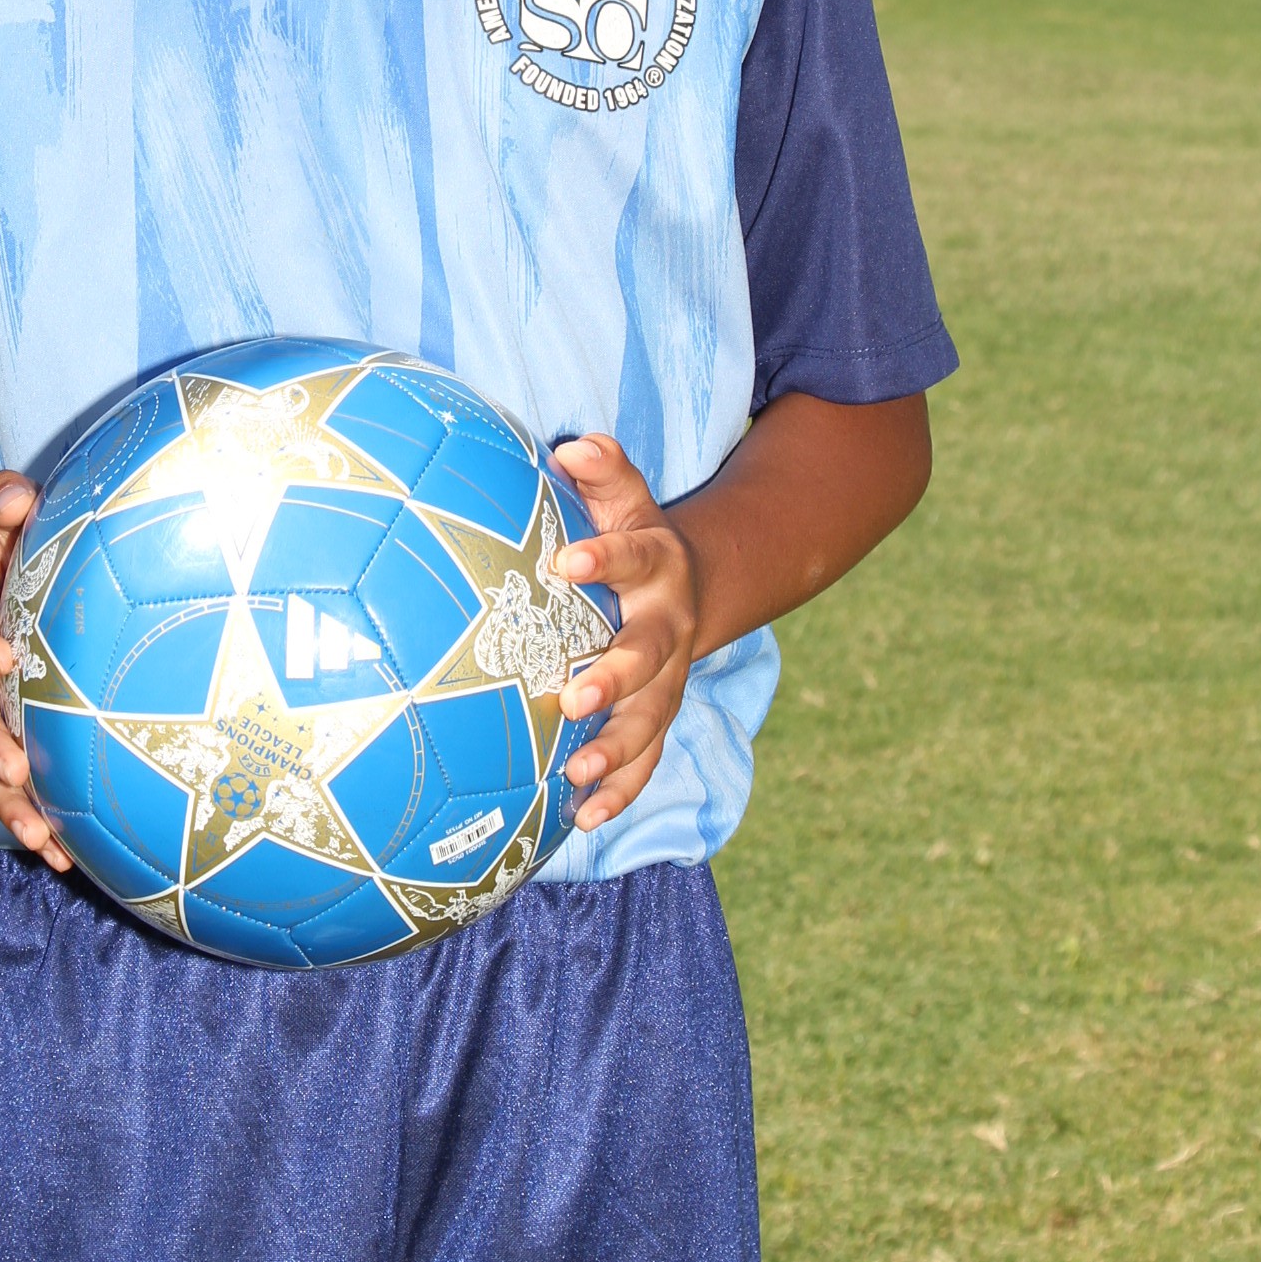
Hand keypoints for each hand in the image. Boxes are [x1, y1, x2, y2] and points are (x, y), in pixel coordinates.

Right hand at [0, 473, 72, 871]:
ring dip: (12, 805)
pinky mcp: (9, 737)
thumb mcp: (3, 516)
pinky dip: (35, 820)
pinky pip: (16, 786)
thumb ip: (5, 503)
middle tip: (13, 770)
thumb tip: (12, 492)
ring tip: (42, 841)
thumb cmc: (11, 547)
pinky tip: (66, 858)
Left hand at [549, 434, 700, 830]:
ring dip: (617, 748)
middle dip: (615, 676)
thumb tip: (573, 444)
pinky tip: (585, 817)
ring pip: (650, 719)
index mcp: (659, 565)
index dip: (604, 556)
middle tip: (572, 697)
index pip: (634, 554)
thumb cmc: (634, 541)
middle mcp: (670, 626)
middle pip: (648, 653)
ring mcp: (669, 679)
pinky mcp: (658, 718)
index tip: (565, 562)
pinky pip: (646, 760)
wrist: (695, 589)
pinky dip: (620, 790)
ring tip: (578, 774)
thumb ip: (605, 472)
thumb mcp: (627, 501)